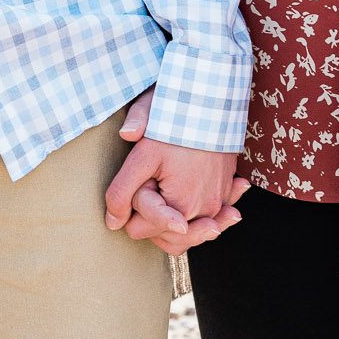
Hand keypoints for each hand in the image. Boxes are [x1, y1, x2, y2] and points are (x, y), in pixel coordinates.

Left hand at [112, 89, 249, 253]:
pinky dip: (201, 217)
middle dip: (152, 217)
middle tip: (151, 185)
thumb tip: (112, 222)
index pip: (140, 229)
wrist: (212, 99)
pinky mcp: (227, 191)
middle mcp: (204, 213)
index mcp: (180, 208)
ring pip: (188, 235)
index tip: (140, 180)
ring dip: (174, 224)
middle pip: (164, 238)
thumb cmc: (176, 124)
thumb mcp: (142, 154)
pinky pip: (212, 218)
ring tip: (163, 201)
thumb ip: (122, 190)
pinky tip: (192, 203)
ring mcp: (218, 203)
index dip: (133, 204)